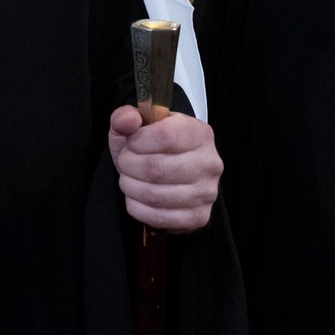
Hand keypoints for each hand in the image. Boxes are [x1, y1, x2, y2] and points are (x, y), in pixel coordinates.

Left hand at [108, 106, 220, 232]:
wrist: (170, 172)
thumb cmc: (154, 147)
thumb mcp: (138, 125)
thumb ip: (125, 117)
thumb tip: (127, 120)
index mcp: (199, 133)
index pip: (164, 136)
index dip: (137, 141)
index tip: (130, 143)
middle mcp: (209, 163)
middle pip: (155, 169)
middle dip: (128, 166)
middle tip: (125, 163)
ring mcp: (207, 192)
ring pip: (154, 195)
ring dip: (130, 187)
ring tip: (129, 179)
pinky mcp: (199, 217)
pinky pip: (159, 217)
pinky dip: (138, 208)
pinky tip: (137, 198)